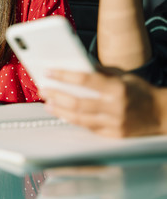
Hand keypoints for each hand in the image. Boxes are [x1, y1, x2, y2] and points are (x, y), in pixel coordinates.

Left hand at [41, 69, 161, 136]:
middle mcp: (115, 107)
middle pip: (78, 102)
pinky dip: (72, 120)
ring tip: (47, 103)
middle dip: (56, 95)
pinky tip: (61, 114)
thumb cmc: (139, 91)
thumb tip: (75, 62)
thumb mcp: (122, 75)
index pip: (85, 79)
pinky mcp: (113, 135)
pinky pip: (87, 128)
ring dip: (60, 110)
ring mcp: (114, 124)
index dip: (64, 75)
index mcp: (118, 88)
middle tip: (43, 89)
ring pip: (80, 118)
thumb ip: (99, 71)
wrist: (161, 114)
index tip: (49, 71)